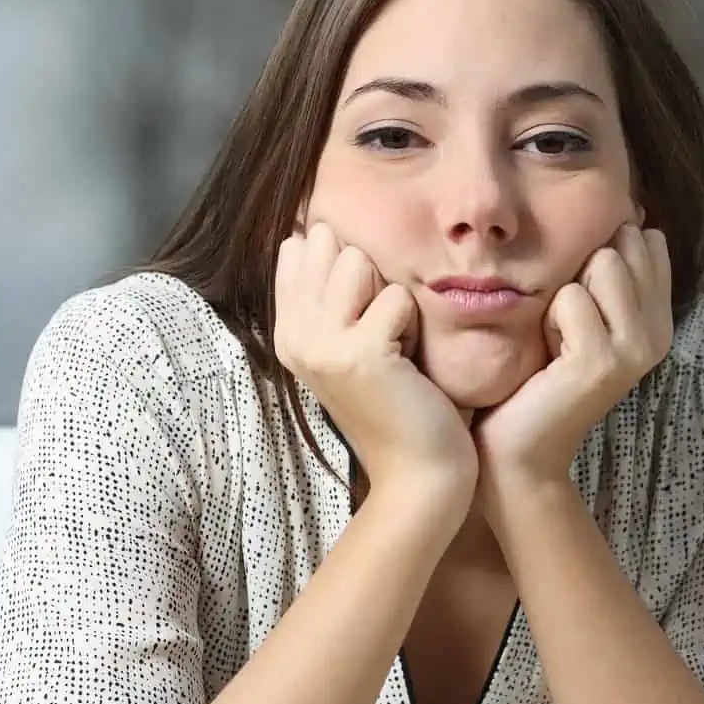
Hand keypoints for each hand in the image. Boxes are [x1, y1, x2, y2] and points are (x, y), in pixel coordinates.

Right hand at [273, 222, 477, 511]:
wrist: (418, 473)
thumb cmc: (398, 405)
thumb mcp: (350, 344)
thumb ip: (328, 293)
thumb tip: (313, 229)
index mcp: (285, 332)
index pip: (298, 247)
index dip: (344, 266)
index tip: (361, 318)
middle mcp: (293, 337)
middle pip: (329, 245)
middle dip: (369, 276)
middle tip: (383, 333)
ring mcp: (320, 346)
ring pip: (357, 261)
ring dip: (390, 297)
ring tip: (396, 344)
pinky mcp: (358, 354)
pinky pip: (396, 297)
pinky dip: (414, 325)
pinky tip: (409, 363)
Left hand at [473, 222, 673, 504]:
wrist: (518, 448)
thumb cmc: (536, 375)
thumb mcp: (577, 314)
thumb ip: (608, 271)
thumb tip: (631, 211)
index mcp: (657, 318)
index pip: (647, 241)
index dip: (601, 253)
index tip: (578, 303)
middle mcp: (657, 332)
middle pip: (622, 244)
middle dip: (579, 271)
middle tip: (563, 325)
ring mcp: (636, 347)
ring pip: (603, 262)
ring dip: (563, 294)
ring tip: (555, 338)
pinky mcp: (604, 361)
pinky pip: (571, 298)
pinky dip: (547, 319)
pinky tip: (547, 354)